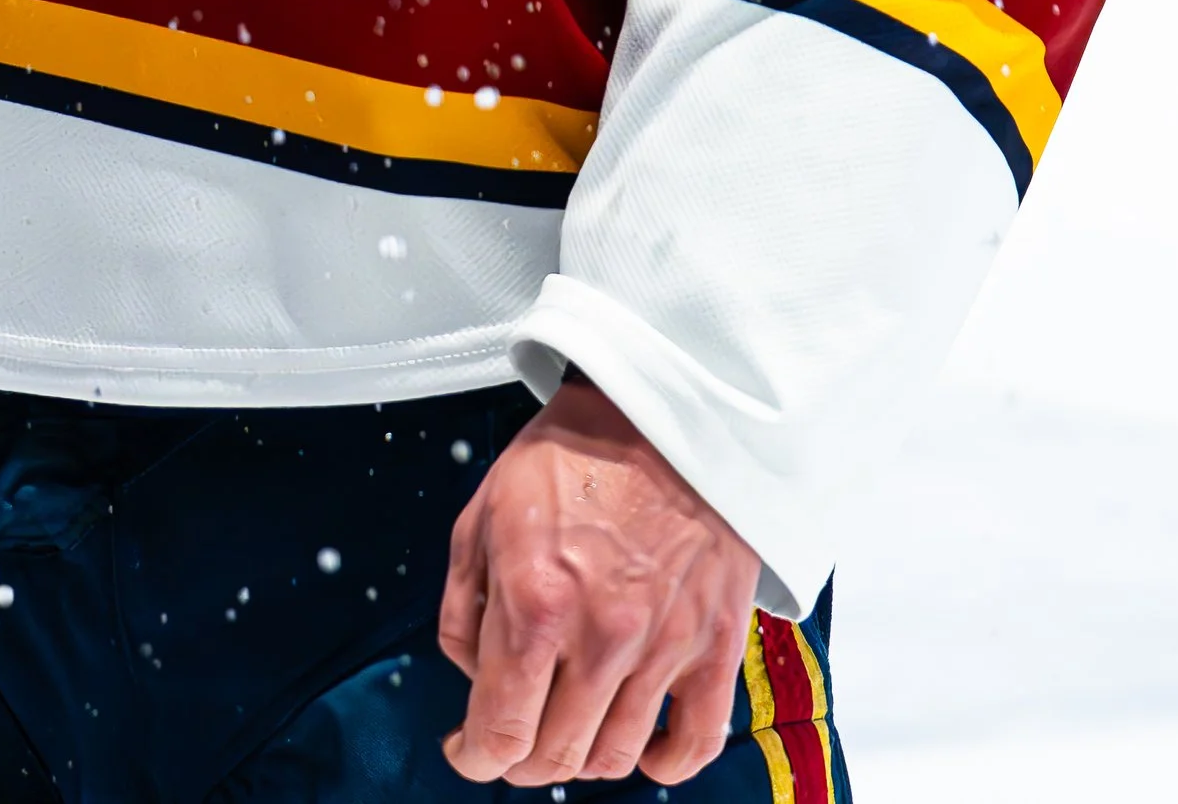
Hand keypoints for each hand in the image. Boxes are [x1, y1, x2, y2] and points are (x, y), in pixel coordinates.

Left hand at [438, 381, 757, 786]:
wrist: (663, 412)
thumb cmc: (570, 455)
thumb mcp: (483, 513)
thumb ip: (462, 606)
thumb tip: (471, 676)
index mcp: (536, 602)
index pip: (500, 730)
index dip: (474, 756)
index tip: (466, 751)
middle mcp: (602, 637)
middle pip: (554, 755)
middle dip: (521, 759)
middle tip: (512, 736)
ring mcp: (664, 647)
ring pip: (616, 757)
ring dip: (582, 758)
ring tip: (568, 728)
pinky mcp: (715, 645)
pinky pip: (697, 742)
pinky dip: (667, 765)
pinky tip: (645, 752)